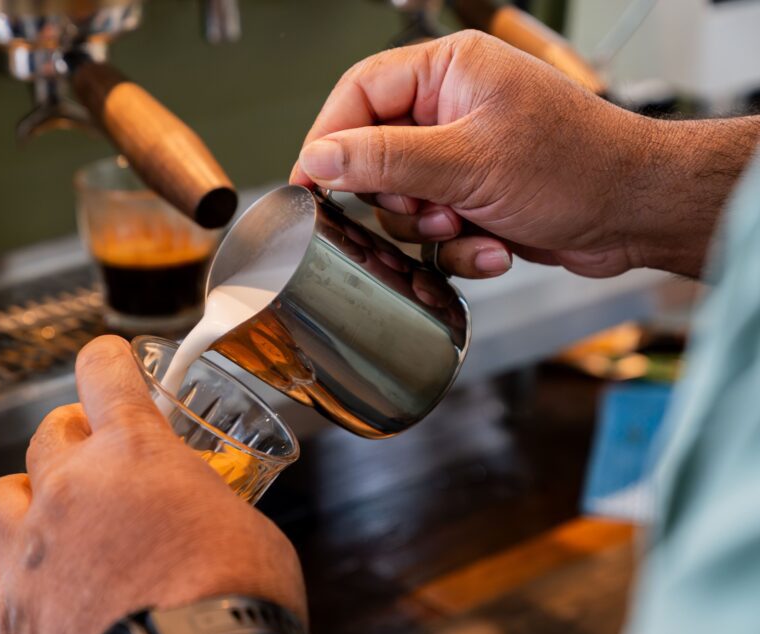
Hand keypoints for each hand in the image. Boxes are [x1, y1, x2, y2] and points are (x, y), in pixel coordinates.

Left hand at [0, 335, 314, 633]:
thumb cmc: (237, 595)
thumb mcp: (242, 518)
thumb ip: (205, 498)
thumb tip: (205, 513)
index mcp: (132, 453)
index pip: (101, 374)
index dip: (105, 361)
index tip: (107, 361)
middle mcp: (68, 491)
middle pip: (46, 435)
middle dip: (69, 436)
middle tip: (92, 452)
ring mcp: (30, 557)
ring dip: (17, 497)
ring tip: (38, 510)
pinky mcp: (10, 625)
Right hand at [291, 31, 758, 278]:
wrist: (637, 212)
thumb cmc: (576, 166)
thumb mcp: (466, 162)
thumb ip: (383, 160)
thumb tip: (319, 158)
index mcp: (449, 71)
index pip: (359, 92)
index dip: (329, 138)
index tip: (311, 183)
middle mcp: (453, 107)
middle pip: (376, 154)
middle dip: (397, 199)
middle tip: (424, 211)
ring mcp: (465, 154)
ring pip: (404, 201)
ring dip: (430, 230)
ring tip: (465, 228)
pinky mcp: (477, 196)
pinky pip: (437, 229)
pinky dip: (460, 247)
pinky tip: (494, 245)